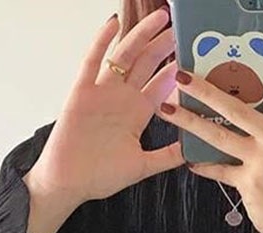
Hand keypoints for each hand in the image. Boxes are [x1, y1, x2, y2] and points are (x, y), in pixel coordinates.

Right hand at [29, 7, 184, 205]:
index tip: (192, 55)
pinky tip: (113, 23)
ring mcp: (102, 93)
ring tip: (160, 18)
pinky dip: (101, 42)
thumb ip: (166, 156)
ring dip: (142, 36)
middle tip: (181, 28)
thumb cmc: (100, 176)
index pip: (161, 86)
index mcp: (136, 115)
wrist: (69, 183)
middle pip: (147, 64)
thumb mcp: (143, 166)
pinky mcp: (82, 92)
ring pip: (126, 56)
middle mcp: (121, 99)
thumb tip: (192, 152)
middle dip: (164, 46)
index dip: (176, 70)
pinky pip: (92, 61)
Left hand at [155, 14, 262, 232]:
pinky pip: (219, 169)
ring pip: (219, 135)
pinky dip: (203, 164)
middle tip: (180, 71)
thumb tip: (254, 93)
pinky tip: (188, 159)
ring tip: (166, 108)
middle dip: (206, 88)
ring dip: (189, 121)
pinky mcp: (250, 183)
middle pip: (238, 106)